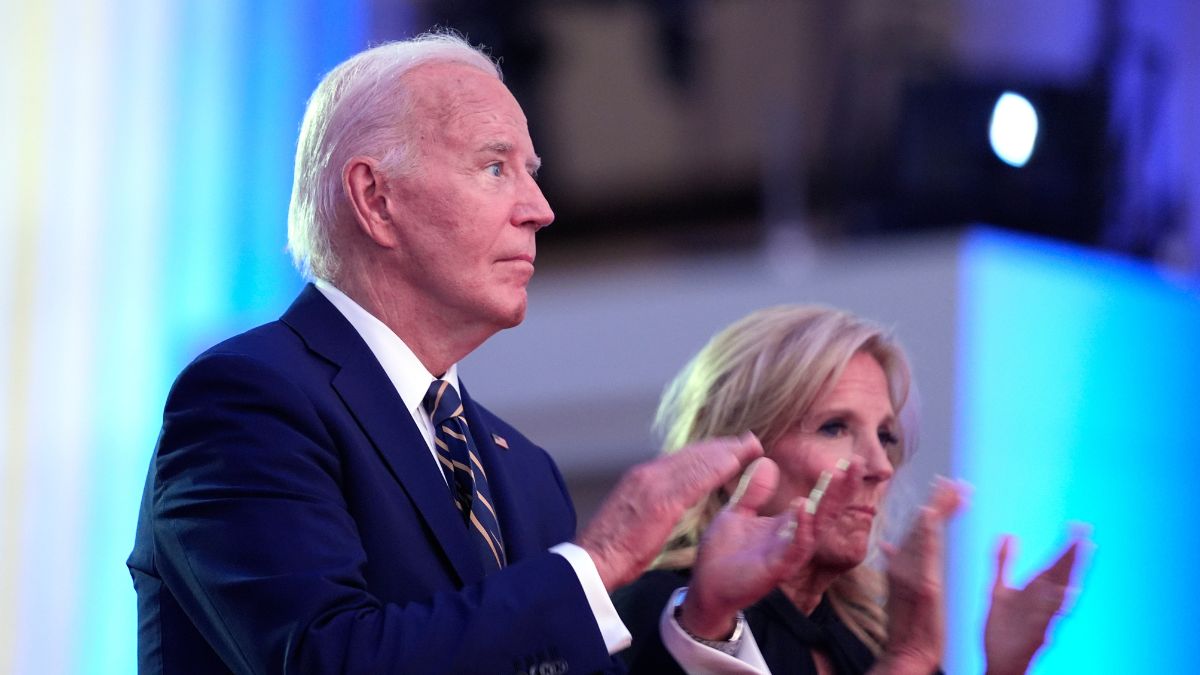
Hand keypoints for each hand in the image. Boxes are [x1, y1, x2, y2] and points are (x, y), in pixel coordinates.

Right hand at [576, 433, 763, 591]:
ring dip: (726, 451)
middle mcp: (647, 474)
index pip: (681, 458)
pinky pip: (695, 479)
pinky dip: (717, 468)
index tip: (730, 448)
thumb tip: (670, 500)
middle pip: (692, 453)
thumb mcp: (633, 516)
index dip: (708, 451)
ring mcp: (653, 485)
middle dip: (722, 446)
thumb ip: (652, 502)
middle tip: (749, 439)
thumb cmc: (612, 547)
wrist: (593, 560)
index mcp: (641, 477)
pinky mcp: (661, 502)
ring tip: (750, 445)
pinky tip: (735, 462)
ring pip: (697, 461)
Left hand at [678, 457, 860, 638]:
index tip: (851, 460)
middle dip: (842, 489)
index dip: (835, 483)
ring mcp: (788, 554)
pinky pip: (796, 547)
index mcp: (788, 525)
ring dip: (827, 503)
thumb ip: (753, 491)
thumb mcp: (737, 513)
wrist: (705, 586)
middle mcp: (794, 539)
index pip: (819, 501)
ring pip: (817, 527)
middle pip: (827, 512)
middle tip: (858, 464)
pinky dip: (802, 527)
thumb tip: (767, 461)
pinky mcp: (777, 568)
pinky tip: (804, 506)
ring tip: (836, 476)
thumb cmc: (723, 553)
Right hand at [876, 477, 966, 674]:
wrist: (906, 651)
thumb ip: (895, 564)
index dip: (932, 509)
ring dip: (939, 509)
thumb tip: (888, 544)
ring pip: (923, 533)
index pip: (918, 530)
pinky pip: (924, 552)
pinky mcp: (922, 584)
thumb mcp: (899, 590)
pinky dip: (927, 532)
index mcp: (901, 564)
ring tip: (954, 490)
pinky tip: (932, 515)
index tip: (945, 489)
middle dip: (938, 501)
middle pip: (921, 525)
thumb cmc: (907, 625)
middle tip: (954, 481)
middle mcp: (903, 564)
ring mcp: (911, 573)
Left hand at [983, 526, 1090, 674]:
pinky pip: (1047, 621)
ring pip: (1060, 597)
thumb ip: (1003, 563)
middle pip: (1061, 578)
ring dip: (1069, 580)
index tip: (1078, 527)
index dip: (1067, 548)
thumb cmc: (1002, 628)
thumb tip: (1008, 534)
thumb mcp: (999, 589)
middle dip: (1072, 559)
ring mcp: (1042, 620)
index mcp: (1035, 591)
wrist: (999, 662)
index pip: (1055, 565)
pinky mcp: (1036, 636)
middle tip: (1085, 537)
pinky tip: (1061, 595)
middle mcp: (1042, 603)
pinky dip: (1054, 609)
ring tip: (1078, 562)